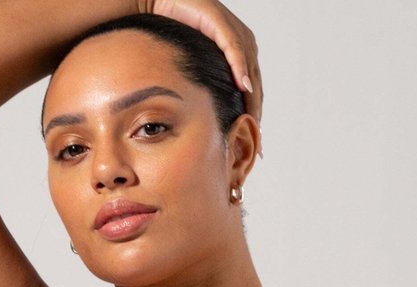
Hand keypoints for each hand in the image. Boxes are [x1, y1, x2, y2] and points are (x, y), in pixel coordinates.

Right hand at [139, 0, 262, 152]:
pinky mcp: (221, 24)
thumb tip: (201, 115)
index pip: (251, 91)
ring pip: (249, 71)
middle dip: (256, 114)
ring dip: (253, 99)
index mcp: (239, 55)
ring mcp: (234, 33)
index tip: (255, 142)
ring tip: (253, 122)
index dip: (253, 115)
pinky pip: (234, 50)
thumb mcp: (192, 67)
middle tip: (258, 143)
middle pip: (255, 86)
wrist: (157, 4)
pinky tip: (244, 88)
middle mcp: (242, 44)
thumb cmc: (173, 33)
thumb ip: (204, 84)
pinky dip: (240, 69)